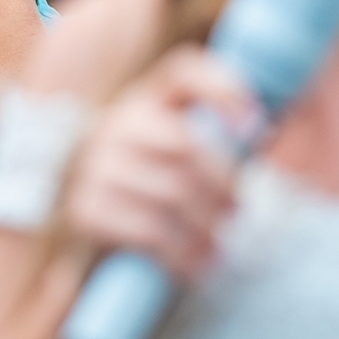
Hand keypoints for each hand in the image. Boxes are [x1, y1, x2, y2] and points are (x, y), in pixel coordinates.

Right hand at [59, 47, 251, 281]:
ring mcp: (98, 167)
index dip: (223, 88)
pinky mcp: (88, 209)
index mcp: (144, 99)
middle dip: (223, 183)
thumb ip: (214, 133)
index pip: (184, 73)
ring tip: (219, 246)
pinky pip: (150, 232)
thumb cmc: (146, 178)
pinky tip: (197, 265)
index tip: (255, 125)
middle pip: (186, 146)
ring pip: (173, 194)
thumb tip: (265, 128)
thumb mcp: (169, 144)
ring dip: (207, 227)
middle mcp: (116, 125)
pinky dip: (182, 254)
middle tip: (238, 209)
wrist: (73, 212)